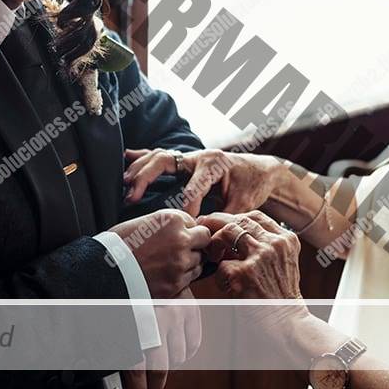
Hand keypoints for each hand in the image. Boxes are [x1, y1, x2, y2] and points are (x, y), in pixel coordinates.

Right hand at [110, 208, 210, 297]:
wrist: (104, 270)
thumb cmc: (120, 244)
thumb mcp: (146, 221)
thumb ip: (169, 223)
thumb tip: (186, 227)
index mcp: (172, 219)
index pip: (195, 222)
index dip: (188, 229)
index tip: (180, 234)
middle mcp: (181, 240)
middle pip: (205, 239)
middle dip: (196, 243)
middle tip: (182, 248)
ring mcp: (180, 263)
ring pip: (200, 260)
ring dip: (190, 260)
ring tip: (170, 262)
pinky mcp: (176, 283)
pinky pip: (191, 278)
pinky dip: (183, 276)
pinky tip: (168, 273)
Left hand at [120, 288, 201, 388]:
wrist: (131, 264)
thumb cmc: (116, 292)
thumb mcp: (110, 322)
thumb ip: (117, 347)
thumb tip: (118, 371)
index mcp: (133, 326)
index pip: (138, 371)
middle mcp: (156, 322)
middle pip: (161, 368)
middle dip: (154, 383)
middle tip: (150, 387)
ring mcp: (175, 314)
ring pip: (178, 356)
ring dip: (169, 364)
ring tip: (161, 363)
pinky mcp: (188, 307)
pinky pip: (194, 341)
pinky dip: (186, 350)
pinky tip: (177, 350)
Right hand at [124, 148, 285, 216]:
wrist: (263, 170)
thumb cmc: (253, 186)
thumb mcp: (244, 203)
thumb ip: (225, 216)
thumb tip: (205, 232)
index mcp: (214, 164)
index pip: (193, 188)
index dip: (187, 209)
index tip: (182, 225)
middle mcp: (200, 156)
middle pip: (165, 161)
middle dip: (146, 177)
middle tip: (131, 195)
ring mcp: (192, 156)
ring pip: (160, 156)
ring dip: (140, 168)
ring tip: (125, 182)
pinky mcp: (188, 160)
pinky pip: (162, 155)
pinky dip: (144, 156)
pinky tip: (128, 156)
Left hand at [199, 211, 304, 299]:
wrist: (290, 325)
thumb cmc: (281, 298)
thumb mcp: (282, 263)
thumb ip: (265, 246)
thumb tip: (232, 234)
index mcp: (286, 239)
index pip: (256, 216)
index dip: (235, 218)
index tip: (222, 224)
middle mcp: (275, 244)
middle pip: (240, 220)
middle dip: (217, 223)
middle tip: (203, 229)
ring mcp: (261, 257)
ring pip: (228, 232)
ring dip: (215, 243)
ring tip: (213, 256)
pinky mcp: (246, 274)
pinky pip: (221, 266)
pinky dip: (219, 277)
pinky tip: (226, 287)